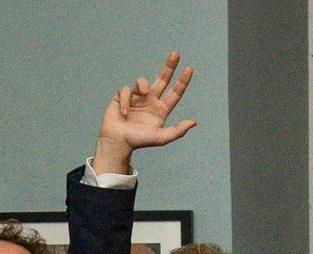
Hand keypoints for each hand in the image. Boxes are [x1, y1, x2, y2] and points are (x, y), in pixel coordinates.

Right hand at [95, 51, 196, 174]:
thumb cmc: (139, 141)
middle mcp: (151, 100)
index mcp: (161, 109)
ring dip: (142, 86)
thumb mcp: (161, 137)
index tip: (189, 69)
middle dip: (169, 66)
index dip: (182, 81)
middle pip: (162, 79)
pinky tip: (124, 113)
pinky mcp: (122, 96)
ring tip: (141, 96)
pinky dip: (126, 101)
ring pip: (142, 82)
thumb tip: (194, 121)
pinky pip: (126, 90)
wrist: (118, 141)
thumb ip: (177, 131)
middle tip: (176, 54)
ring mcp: (137, 97)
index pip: (175, 93)